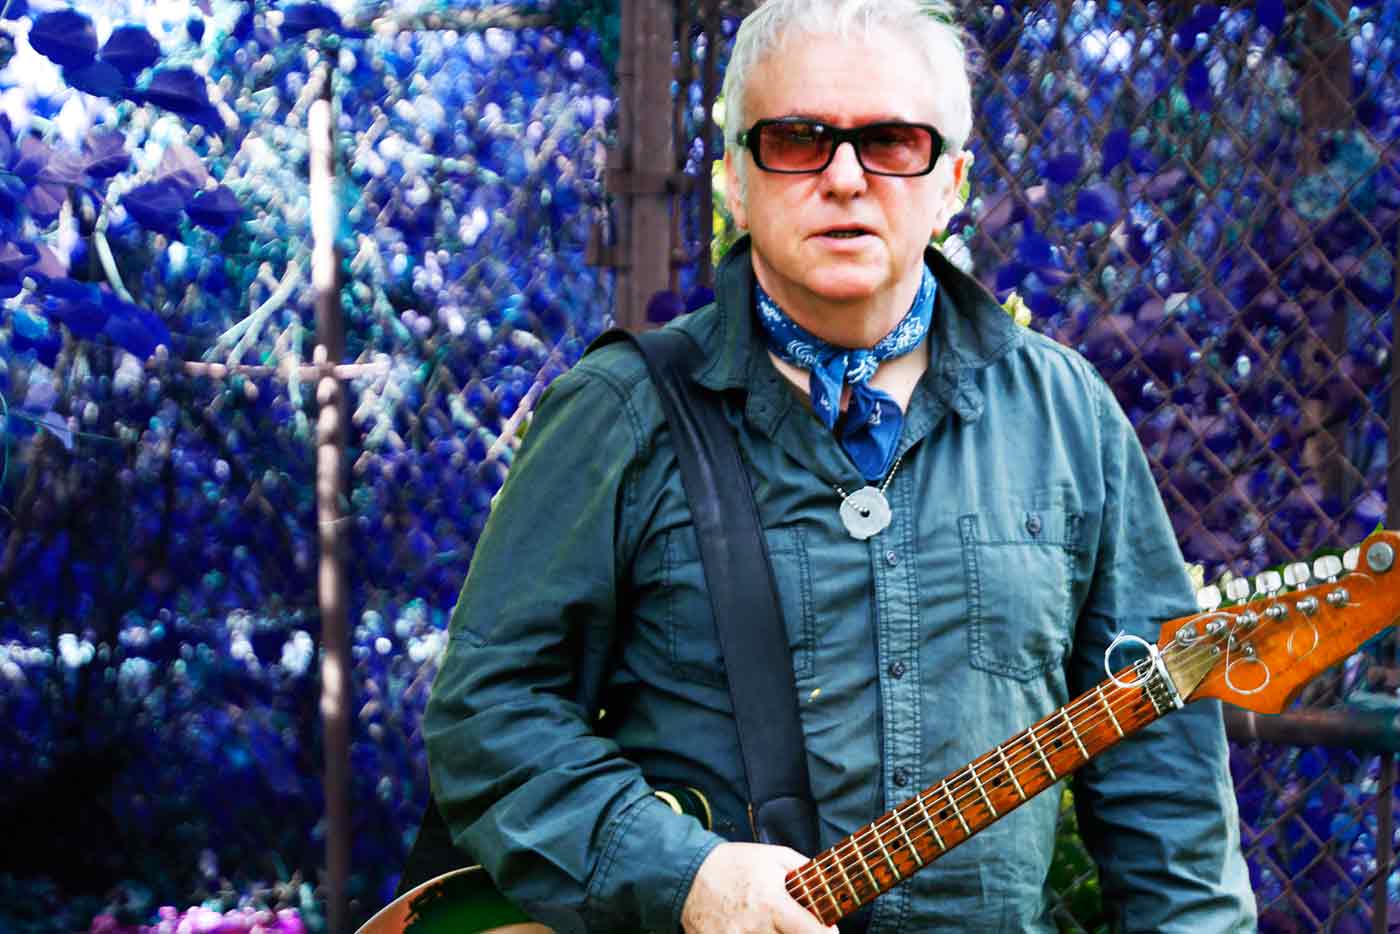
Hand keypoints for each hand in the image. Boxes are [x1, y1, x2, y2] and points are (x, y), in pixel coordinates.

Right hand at [681, 842, 837, 933]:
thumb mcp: (774, 856)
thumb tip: (826, 886)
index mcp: (772, 903)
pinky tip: (749, 929)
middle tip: (793, 924)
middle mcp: (755, 928)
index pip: (813, 933)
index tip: (828, 931)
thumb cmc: (735, 863)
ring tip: (767, 924)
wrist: (690, 873)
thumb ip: (804, 871)